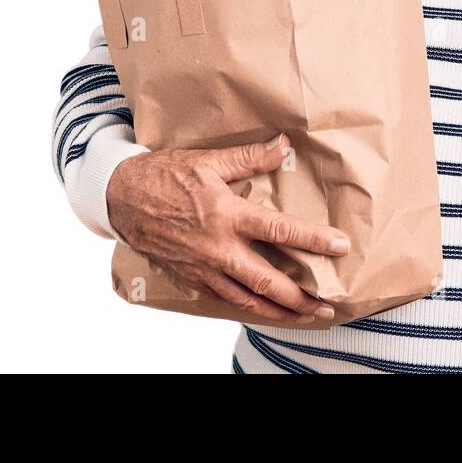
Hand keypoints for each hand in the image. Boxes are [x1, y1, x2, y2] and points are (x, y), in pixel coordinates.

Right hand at [105, 133, 350, 323]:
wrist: (121, 197)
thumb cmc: (164, 175)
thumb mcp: (208, 160)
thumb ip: (250, 158)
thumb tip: (283, 147)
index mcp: (227, 215)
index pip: (280, 230)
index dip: (313, 239)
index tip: (340, 246)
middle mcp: (219, 248)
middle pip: (268, 281)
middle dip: (302, 297)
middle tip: (329, 303)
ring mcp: (204, 268)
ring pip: (248, 299)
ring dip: (280, 310)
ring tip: (305, 315)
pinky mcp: (192, 278)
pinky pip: (226, 298)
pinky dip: (249, 306)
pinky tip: (265, 309)